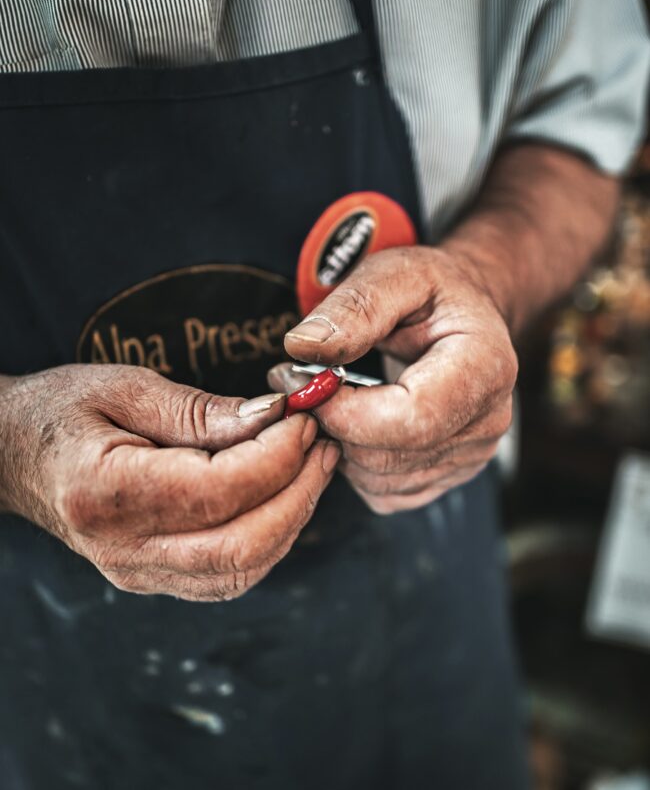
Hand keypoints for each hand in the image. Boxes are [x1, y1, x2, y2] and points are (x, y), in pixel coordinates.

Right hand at [0, 364, 338, 599]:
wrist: (13, 453)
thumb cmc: (62, 411)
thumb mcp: (125, 387)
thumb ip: (201, 411)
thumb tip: (275, 418)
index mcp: (105, 492)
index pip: (217, 492)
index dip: (275, 458)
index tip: (302, 421)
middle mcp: (123, 548)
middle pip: (241, 546)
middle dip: (299, 494)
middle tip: (322, 445)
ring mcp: (138, 572)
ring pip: (243, 570)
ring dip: (293, 518)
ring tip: (312, 466)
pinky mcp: (154, 577)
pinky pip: (229, 575)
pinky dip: (270, 539)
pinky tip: (283, 497)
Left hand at [269, 246, 516, 513]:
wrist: (460, 318)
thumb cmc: (430, 292)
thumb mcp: (393, 274)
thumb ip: (354, 307)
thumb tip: (304, 347)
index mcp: (485, 366)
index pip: (412, 417)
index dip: (345, 410)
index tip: (302, 380)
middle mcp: (488, 421)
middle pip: (391, 455)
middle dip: (331, 424)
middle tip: (299, 384)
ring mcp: (471, 456)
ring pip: (380, 480)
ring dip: (338, 444)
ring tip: (327, 397)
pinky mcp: (447, 476)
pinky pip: (383, 493)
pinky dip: (354, 464)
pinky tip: (352, 421)